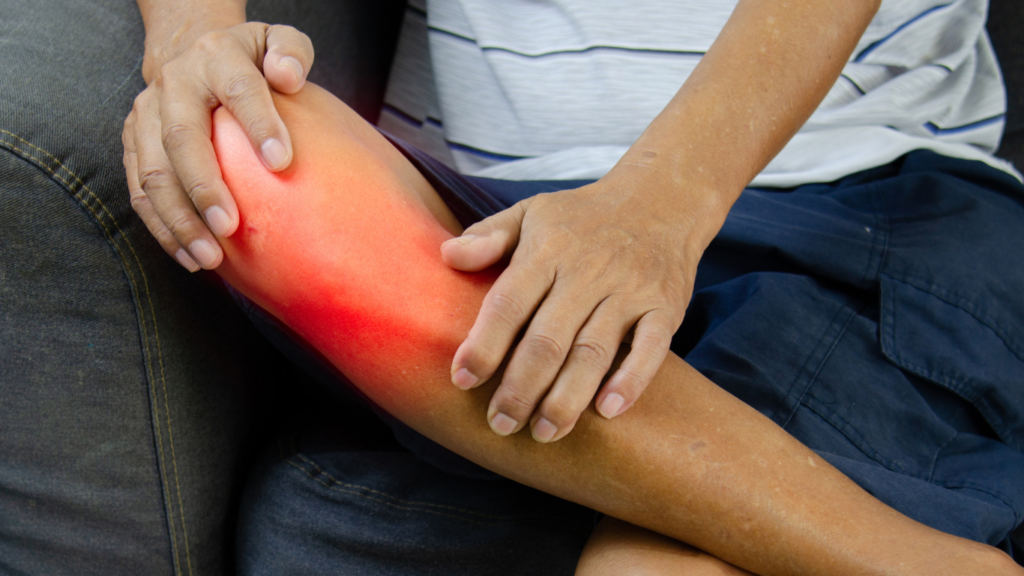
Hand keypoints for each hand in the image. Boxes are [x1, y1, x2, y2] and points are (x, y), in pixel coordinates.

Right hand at [123, 20, 312, 269]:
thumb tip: (288, 77)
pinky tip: (189, 257)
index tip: (281, 161)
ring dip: (178, 220)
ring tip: (209, 258)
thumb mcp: (278, 43)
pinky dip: (163, 228)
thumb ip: (291, 52)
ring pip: (152, 172)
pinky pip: (139, 191)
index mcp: (217, 57)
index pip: (238, 89)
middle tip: (230, 228)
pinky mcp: (133, 143)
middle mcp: (175, 84)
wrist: (194, 52)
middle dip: (204, 187)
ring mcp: (147, 114)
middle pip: (182, 137)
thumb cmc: (251, 59)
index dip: (258, 123)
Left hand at [442, 169, 723, 442]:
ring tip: (544, 432)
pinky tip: (607, 411)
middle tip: (501, 424)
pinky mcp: (665, 307)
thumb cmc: (583, 216)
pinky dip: (630, 381)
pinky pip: (650, 349)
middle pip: (548, 340)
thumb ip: (489, 236)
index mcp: (547, 250)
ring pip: (593, 352)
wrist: (662, 199)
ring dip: (567, 399)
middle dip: (520, 388)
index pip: (509, 303)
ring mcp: (629, 290)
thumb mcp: (532, 212)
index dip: (484, 344)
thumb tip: (447, 256)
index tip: (462, 380)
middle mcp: (587, 271)